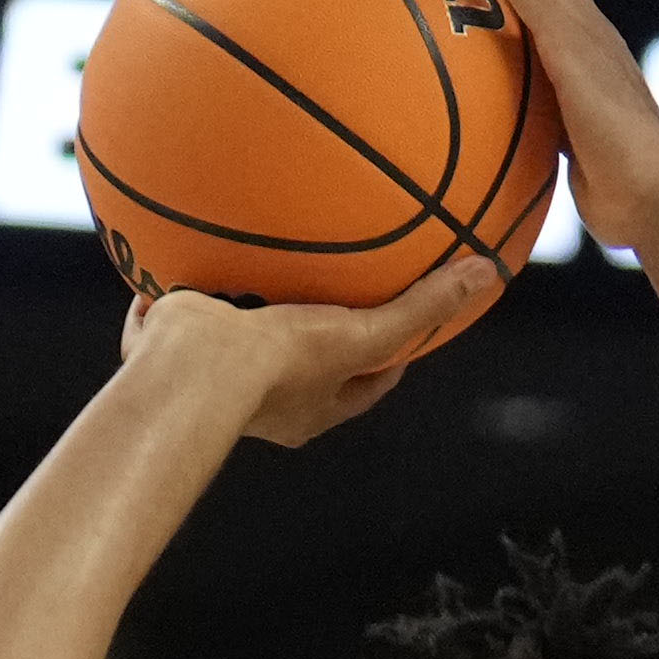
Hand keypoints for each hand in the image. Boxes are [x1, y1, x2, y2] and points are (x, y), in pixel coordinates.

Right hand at [120, 256, 493, 447]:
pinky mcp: (170, 349)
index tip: (403, 328)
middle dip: (316, 333)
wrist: (194, 370)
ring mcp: (214, 376)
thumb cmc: (283, 365)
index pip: (364, 385)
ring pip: (235, 340)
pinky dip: (180, 292)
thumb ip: (421, 307)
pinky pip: (175, 316)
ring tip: (257, 266)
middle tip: (334, 295)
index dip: (387, 358)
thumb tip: (487, 273)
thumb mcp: (365, 334)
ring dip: (244, 310)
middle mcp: (263, 400)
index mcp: (310, 408)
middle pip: (303, 364)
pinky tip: (185, 249)